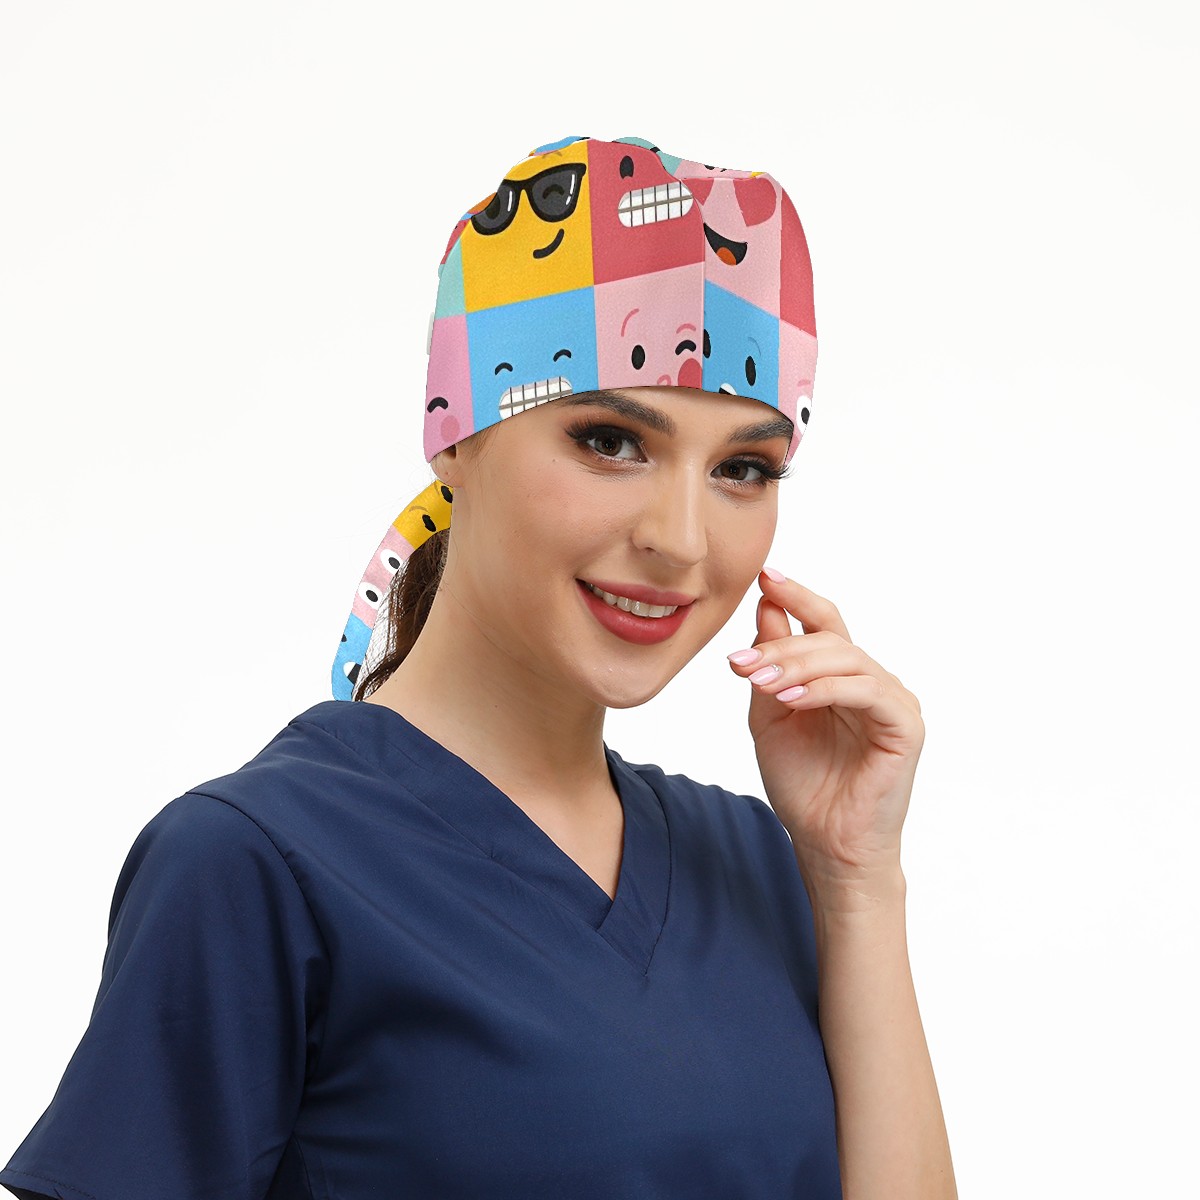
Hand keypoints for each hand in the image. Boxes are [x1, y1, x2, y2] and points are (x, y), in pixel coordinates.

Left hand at [726, 568, 924, 894]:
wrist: (826, 844)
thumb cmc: (803, 785)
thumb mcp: (771, 715)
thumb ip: (770, 666)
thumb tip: (765, 607)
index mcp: (841, 677)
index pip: (823, 621)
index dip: (796, 594)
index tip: (764, 575)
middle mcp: (871, 681)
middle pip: (829, 638)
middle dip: (781, 644)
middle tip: (740, 662)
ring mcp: (892, 701)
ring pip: (845, 659)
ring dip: (796, 665)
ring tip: (758, 681)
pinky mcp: (905, 725)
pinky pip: (865, 691)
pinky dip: (824, 690)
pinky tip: (791, 699)